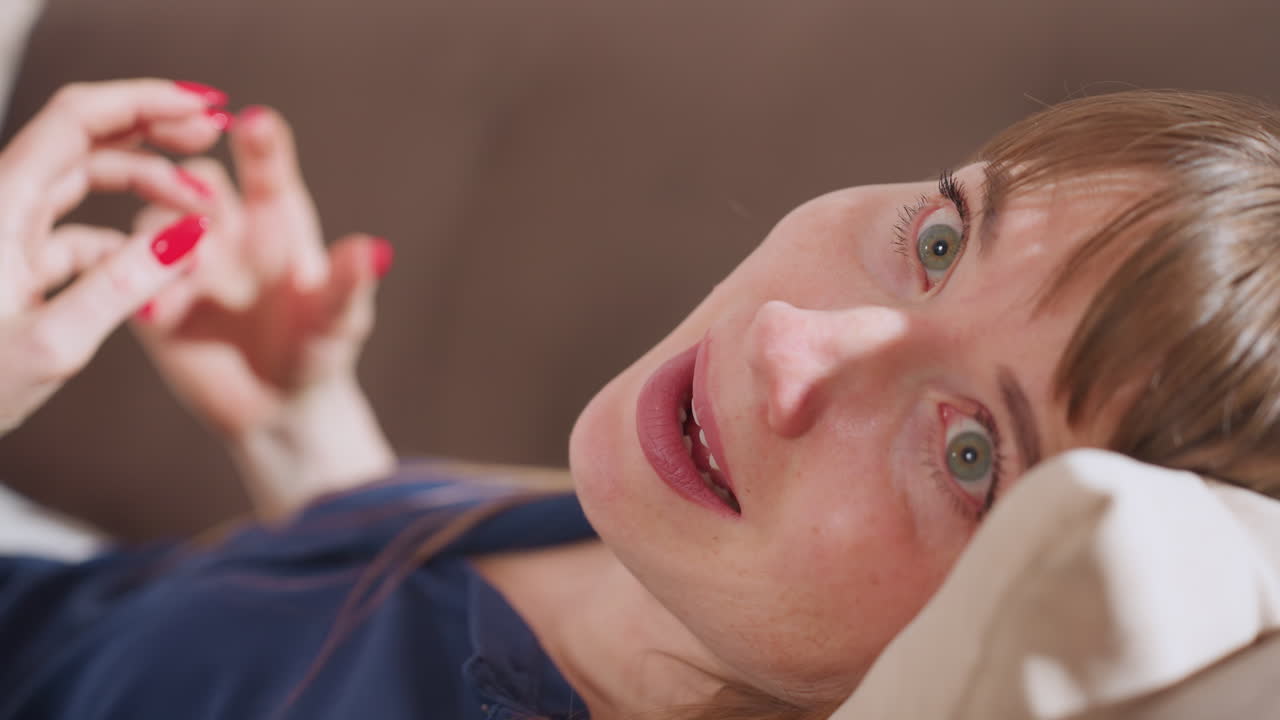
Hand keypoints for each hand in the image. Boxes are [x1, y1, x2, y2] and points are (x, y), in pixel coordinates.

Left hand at [0, 79, 228, 434]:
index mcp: (1, 206)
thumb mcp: (53, 343)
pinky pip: (80, 231)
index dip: (146, 100)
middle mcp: (2, 205)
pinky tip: (162, 263)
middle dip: (156, 127)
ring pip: (85, 181)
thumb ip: (125, 284)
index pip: (80, 118)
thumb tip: (191, 233)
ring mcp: (8, 233)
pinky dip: (127, 236)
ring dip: (147, 184)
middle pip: (86, 137)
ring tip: (201, 211)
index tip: (208, 106)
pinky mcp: (16, 265)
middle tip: (216, 131)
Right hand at [131, 106, 393, 515]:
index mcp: (277, 219)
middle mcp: (228, 229)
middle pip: (197, 181)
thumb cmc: (318, 352)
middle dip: (195, 186)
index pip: (267, 168)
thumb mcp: (340, 321)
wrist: (277, 409)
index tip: (257, 123)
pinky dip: (142, 285)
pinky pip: (132, 275)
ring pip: (156, 221)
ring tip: (192, 268)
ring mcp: (186, 259)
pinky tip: (158, 311)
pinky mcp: (152, 296)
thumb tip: (375, 250)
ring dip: (165, 235)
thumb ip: (349, 285)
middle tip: (206, 205)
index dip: (261, 144)